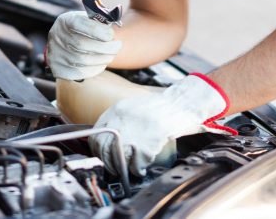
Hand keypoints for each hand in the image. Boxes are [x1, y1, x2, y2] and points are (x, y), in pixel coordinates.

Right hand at [46, 11, 122, 79]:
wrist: (59, 43)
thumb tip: (114, 24)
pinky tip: (100, 62)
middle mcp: (59, 37)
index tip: (111, 34)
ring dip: (103, 59)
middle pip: (83, 45)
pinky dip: (95, 68)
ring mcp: (57, 55)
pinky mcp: (60, 69)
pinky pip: (82, 73)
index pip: (82, 25)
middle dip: (106, 48)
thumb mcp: (85, 18)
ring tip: (110, 54)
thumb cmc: (78, 29)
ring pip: (84, 61)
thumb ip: (99, 20)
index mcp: (66, 21)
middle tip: (118, 46)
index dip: (100, 31)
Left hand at [89, 74, 236, 176]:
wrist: (178, 105)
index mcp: (114, 112)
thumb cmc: (158, 107)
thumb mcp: (130, 108)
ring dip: (123, 169)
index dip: (98, 150)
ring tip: (129, 170)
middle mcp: (120, 123)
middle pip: (104, 151)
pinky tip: (142, 169)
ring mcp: (132, 135)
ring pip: (119, 160)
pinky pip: (136, 165)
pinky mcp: (145, 146)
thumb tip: (109, 139)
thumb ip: (117, 121)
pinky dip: (138, 170)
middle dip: (109, 163)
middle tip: (115, 168)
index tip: (103, 156)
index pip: (96, 136)